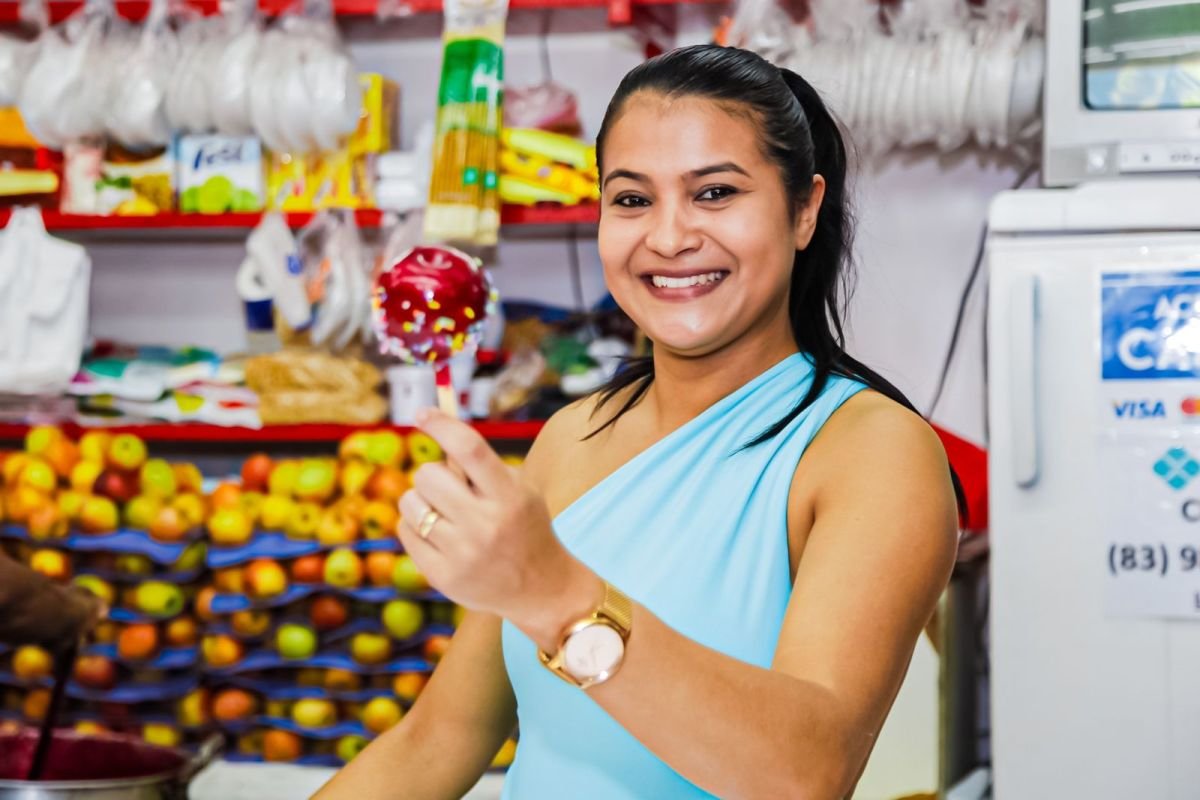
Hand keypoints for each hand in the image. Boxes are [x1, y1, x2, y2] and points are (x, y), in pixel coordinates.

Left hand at [397, 408, 599, 643]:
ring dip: (421, 500)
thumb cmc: (524, 527)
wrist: (540, 588)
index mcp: (509, 496)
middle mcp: (485, 525)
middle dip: (433, 475)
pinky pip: (405, 530)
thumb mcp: (519, 490)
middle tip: (448, 488)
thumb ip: (482, 464)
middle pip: (429, 475)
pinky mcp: (442, 576)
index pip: (469, 448)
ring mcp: (462, 553)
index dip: (441, 425)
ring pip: (410, 502)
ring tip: (444, 513)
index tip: (422, 414)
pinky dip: (416, 525)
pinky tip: (439, 535)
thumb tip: (436, 423)